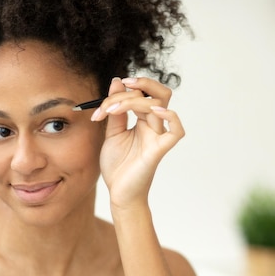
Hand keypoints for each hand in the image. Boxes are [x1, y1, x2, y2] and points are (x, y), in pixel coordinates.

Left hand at [93, 77, 184, 209]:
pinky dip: (170, 117)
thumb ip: (115, 110)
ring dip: (133, 99)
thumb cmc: (118, 166)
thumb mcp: (112, 133)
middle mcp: (153, 126)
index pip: (140, 94)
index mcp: (143, 121)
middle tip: (122, 84)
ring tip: (112, 110)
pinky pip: (176, 131)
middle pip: (158, 92)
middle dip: (141, 83)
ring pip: (160, 103)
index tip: (98, 110)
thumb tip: (117, 82)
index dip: (118, 94)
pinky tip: (154, 111)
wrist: (118, 192)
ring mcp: (157, 136)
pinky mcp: (159, 150)